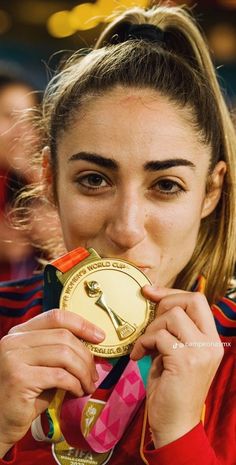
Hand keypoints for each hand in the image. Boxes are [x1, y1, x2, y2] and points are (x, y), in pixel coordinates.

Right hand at [0, 309, 104, 453]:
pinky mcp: (19, 379)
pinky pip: (59, 376)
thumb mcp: (41, 366)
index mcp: (19, 333)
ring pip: (64, 355)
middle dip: (86, 356)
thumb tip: (92, 345)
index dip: (81, 324)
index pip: (55, 317)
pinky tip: (77, 392)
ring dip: (83, 372)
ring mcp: (14, 358)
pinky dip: (75, 384)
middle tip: (94, 374)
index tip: (100, 336)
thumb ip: (58, 351)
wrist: (0, 422)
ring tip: (87, 385)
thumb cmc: (26, 395)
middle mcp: (13, 341)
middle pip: (64, 336)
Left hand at [130, 286, 223, 447]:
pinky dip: (143, 343)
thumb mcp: (176, 354)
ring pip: (172, 316)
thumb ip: (173, 331)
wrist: (174, 424)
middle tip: (149, 322)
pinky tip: (138, 356)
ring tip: (145, 346)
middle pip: (191, 300)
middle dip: (164, 303)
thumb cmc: (171, 389)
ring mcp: (200, 351)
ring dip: (151, 329)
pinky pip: (158, 336)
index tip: (151, 292)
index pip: (198, 300)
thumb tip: (156, 302)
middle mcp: (211, 343)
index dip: (173, 292)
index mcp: (211, 340)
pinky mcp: (184, 361)